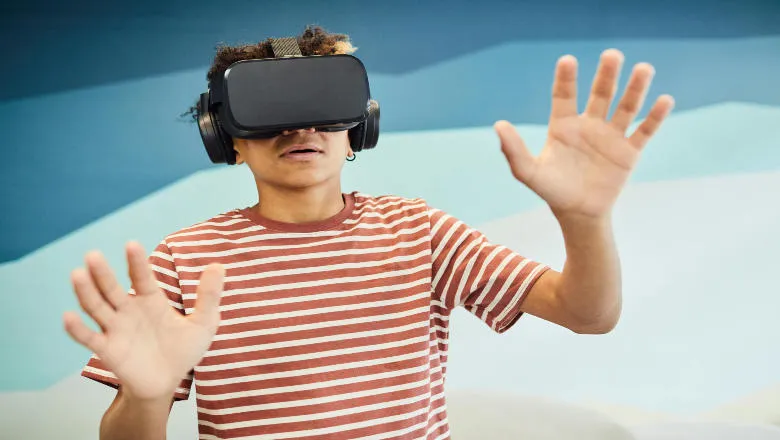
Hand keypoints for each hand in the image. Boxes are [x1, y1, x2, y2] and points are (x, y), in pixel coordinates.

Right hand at [63, 242, 224, 400]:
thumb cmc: (183, 350)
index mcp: (151, 299)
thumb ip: (209, 297)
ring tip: (77, 274)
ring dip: (86, 291)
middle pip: (112, 288)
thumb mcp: (203, 323)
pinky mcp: (107, 350)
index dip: (136, 262)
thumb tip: (219, 266)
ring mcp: (116, 328)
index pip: (141, 276)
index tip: (131, 245)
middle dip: (102, 273)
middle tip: (93, 254)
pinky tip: (68, 317)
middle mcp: (129, 310)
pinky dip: (77, 328)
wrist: (167, 382)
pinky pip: (89, 338)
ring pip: (96, 307)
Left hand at [495, 49, 674, 219]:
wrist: (579, 215)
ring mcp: (611, 137)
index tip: (568, 60)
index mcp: (563, 126)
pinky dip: (655, 117)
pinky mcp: (629, 152)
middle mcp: (589, 125)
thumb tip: (498, 125)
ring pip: (625, 107)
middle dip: (607, 75)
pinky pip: (644, 131)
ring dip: (635, 89)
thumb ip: (513, 150)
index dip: (566, 79)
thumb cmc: (552, 191)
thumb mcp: (529, 172)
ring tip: (644, 68)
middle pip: (600, 94)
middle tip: (612, 55)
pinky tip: (665, 100)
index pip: (565, 96)